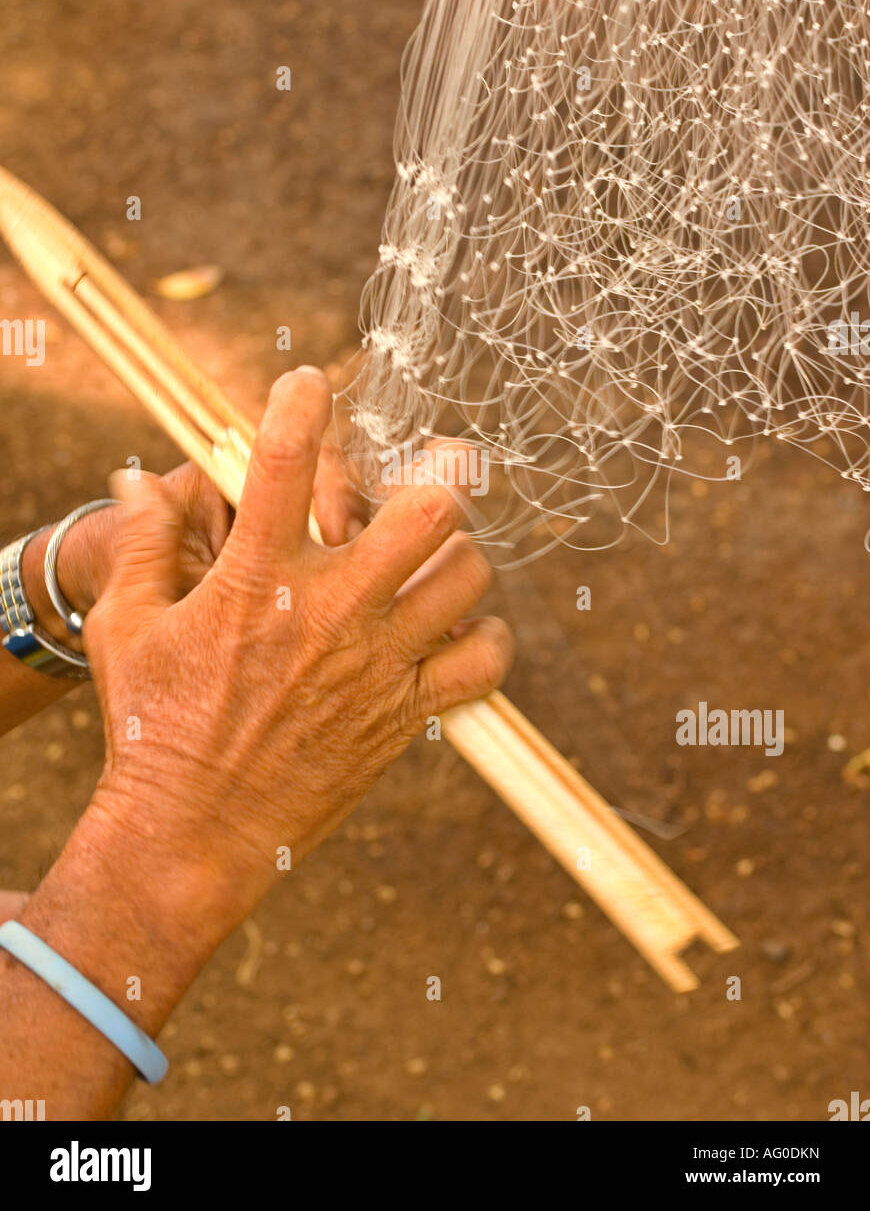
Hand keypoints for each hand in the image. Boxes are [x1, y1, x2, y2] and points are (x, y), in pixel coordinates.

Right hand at [81, 367, 512, 950]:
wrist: (191, 835)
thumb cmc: (151, 725)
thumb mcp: (129, 626)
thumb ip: (140, 544)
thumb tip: (137, 479)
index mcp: (258, 578)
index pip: (290, 463)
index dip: (304, 404)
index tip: (309, 386)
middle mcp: (331, 611)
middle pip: (429, 512)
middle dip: (445, 471)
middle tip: (439, 462)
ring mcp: (377, 664)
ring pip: (469, 577)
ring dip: (461, 555)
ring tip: (436, 556)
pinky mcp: (404, 714)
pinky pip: (484, 663)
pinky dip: (485, 639)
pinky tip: (456, 632)